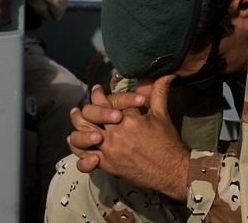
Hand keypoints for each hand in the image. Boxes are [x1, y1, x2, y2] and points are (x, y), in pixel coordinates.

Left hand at [76, 75, 190, 201]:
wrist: (172, 171)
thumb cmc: (167, 142)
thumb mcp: (162, 115)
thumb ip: (158, 92)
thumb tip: (167, 74)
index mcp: (128, 118)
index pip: (109, 101)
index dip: (100, 94)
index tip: (97, 89)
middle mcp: (116, 133)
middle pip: (92, 115)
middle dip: (88, 106)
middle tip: (84, 102)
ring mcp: (109, 150)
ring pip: (83, 134)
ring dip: (77, 124)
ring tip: (75, 116)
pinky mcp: (108, 165)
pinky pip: (85, 159)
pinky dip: (79, 152)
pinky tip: (75, 143)